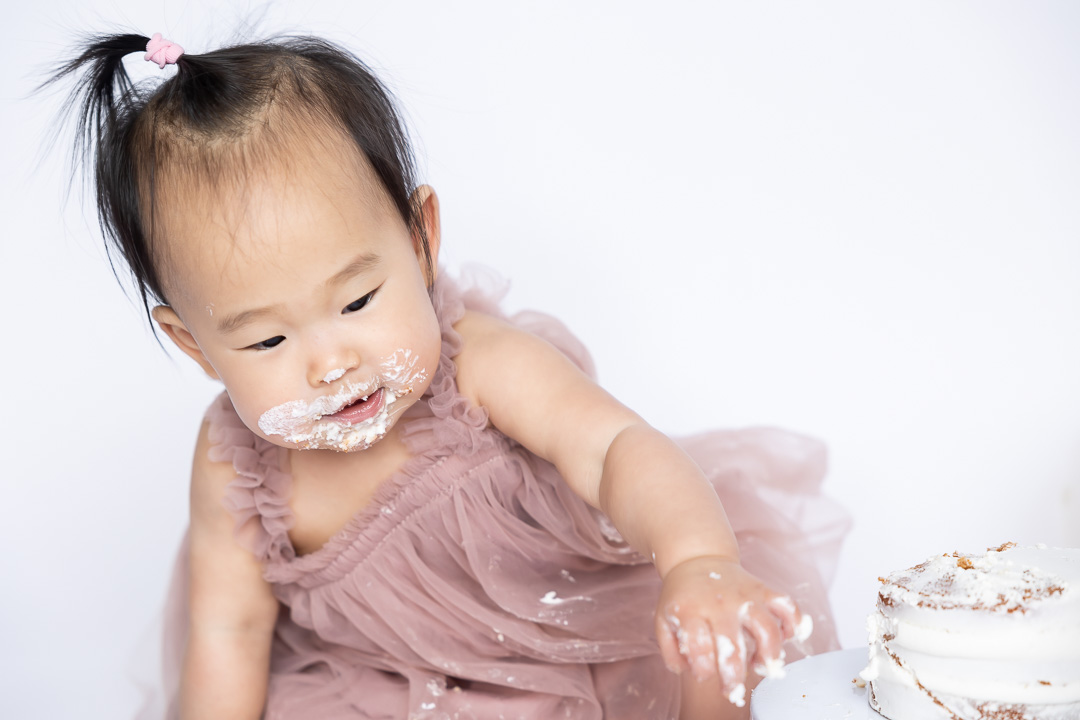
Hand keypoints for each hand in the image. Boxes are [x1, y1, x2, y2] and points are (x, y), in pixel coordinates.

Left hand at [654, 556, 811, 706]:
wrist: (698, 558)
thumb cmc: (684, 597)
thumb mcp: (663, 619)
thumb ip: (670, 650)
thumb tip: (689, 671)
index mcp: (690, 611)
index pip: (697, 646)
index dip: (703, 668)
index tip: (705, 675)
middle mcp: (719, 603)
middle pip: (732, 645)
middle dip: (733, 675)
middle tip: (731, 688)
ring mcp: (744, 596)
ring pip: (767, 628)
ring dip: (769, 655)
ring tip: (759, 664)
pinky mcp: (763, 589)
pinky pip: (788, 606)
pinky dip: (794, 625)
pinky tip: (786, 637)